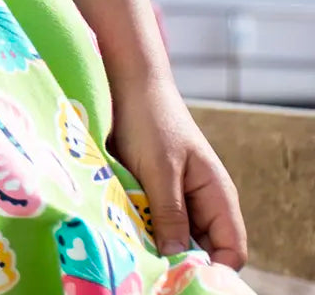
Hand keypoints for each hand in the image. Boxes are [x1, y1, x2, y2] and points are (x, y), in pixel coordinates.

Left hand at [106, 72, 248, 268]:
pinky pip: (156, 223)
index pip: (231, 251)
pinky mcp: (157, 193)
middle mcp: (204, 202)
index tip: (179, 271)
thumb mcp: (160, 168)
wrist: (131, 84)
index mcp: (218, 196)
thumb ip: (170, 212)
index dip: (212, 267)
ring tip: (134, 244)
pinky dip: (143, 228)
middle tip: (149, 261)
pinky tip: (125, 227)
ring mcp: (180, 198)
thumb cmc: (151, 120)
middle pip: (202, 250)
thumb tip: (177, 258)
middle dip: (178, 258)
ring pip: (175, 239)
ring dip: (157, 243)